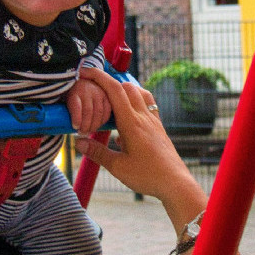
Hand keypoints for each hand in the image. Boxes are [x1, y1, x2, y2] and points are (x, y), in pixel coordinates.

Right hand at [74, 67, 202, 218]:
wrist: (175, 183)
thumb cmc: (147, 176)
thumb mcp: (118, 166)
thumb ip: (97, 152)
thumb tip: (78, 142)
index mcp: (131, 123)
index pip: (114, 90)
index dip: (99, 77)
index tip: (86, 72)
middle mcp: (144, 117)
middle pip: (127, 87)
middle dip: (109, 82)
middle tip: (95, 87)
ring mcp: (154, 121)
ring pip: (140, 94)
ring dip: (125, 90)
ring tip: (112, 100)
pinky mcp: (159, 128)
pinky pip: (148, 106)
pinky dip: (136, 102)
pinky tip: (128, 118)